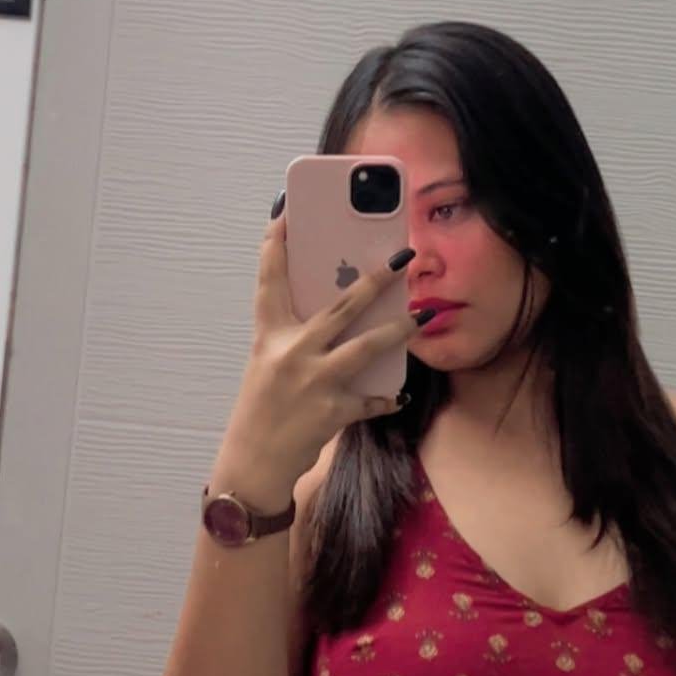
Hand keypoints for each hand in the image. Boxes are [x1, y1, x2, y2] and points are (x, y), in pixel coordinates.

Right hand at [216, 210, 427, 502]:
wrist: (254, 463)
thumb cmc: (262, 410)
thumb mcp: (269, 365)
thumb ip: (295, 338)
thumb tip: (337, 314)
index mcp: (268, 336)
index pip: (269, 280)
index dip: (276, 244)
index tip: (286, 211)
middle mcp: (290, 353)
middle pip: (340, 306)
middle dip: (375, 280)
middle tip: (402, 258)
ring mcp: (312, 381)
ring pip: (366, 346)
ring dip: (398, 330)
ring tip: (421, 317)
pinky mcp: (332, 411)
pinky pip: (371, 399)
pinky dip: (385, 397)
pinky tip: (398, 394)